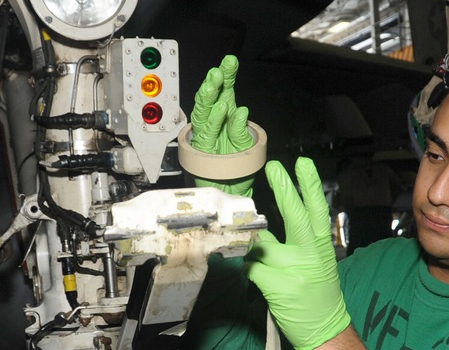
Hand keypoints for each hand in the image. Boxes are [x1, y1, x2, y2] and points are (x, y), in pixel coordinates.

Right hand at [191, 55, 255, 196]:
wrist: (234, 189)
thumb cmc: (240, 165)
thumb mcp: (247, 144)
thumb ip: (241, 127)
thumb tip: (240, 111)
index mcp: (226, 114)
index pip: (225, 90)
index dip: (227, 75)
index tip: (230, 61)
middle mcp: (214, 121)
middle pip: (210, 98)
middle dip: (213, 83)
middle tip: (217, 72)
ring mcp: (206, 134)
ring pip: (202, 112)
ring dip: (207, 98)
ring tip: (213, 84)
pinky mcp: (201, 149)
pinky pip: (206, 133)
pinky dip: (214, 121)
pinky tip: (221, 109)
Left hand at [244, 157, 350, 349]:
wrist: (326, 330)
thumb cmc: (318, 295)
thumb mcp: (315, 264)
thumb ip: (293, 245)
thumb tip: (263, 231)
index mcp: (321, 246)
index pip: (317, 210)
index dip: (309, 185)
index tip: (302, 163)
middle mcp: (311, 255)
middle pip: (297, 217)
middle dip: (285, 190)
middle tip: (275, 167)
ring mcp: (294, 271)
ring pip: (263, 246)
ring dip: (251, 245)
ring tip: (248, 246)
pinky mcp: (277, 287)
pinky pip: (251, 268)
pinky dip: (246, 268)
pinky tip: (248, 271)